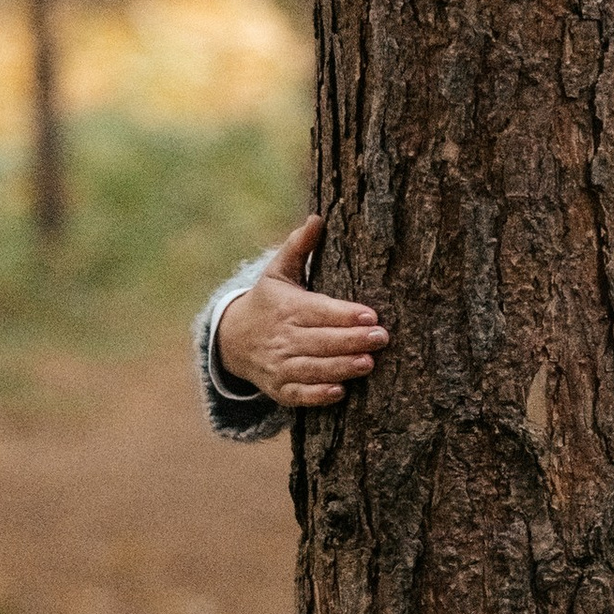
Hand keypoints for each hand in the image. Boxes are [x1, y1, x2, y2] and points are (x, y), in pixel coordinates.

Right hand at [213, 213, 388, 408]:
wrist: (232, 339)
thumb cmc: (268, 302)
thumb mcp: (278, 273)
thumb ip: (298, 247)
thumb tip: (317, 218)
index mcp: (287, 307)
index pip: (318, 310)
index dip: (343, 314)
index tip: (370, 315)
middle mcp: (282, 337)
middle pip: (320, 340)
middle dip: (351, 340)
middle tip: (381, 338)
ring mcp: (279, 365)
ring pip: (312, 368)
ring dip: (339, 367)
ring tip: (367, 363)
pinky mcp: (279, 388)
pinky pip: (298, 394)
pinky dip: (317, 395)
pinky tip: (339, 392)